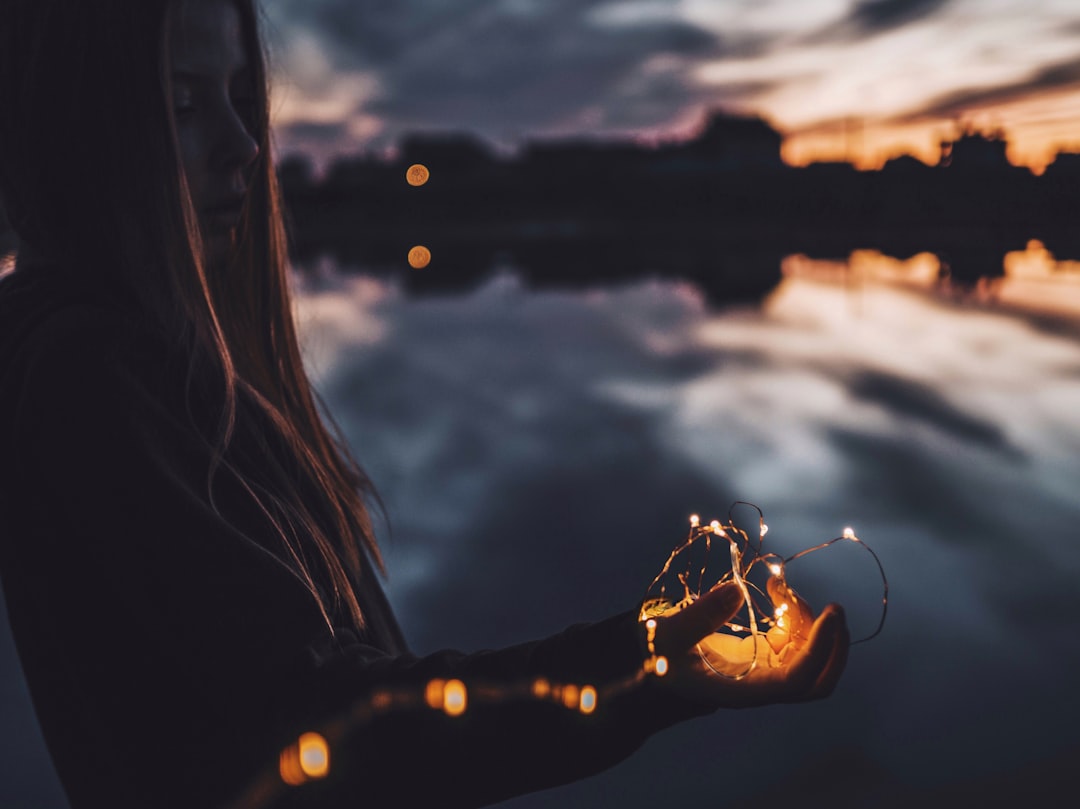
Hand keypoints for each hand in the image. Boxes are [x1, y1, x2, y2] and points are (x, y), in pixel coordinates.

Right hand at [648, 580, 848, 708]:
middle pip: (817, 679)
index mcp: (741, 689)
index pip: (796, 681)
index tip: (831, 613)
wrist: (648, 664)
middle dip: (833, 645)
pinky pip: (792, 639)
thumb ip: (698, 617)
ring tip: (778, 584)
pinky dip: (793, 613)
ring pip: (807, 653)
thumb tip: (738, 592)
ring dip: (806, 618)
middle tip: (832, 608)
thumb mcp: (666, 635)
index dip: (820, 650)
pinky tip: (775, 589)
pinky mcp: (759, 655)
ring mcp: (762, 670)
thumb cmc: (654, 655)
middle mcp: (759, 684)